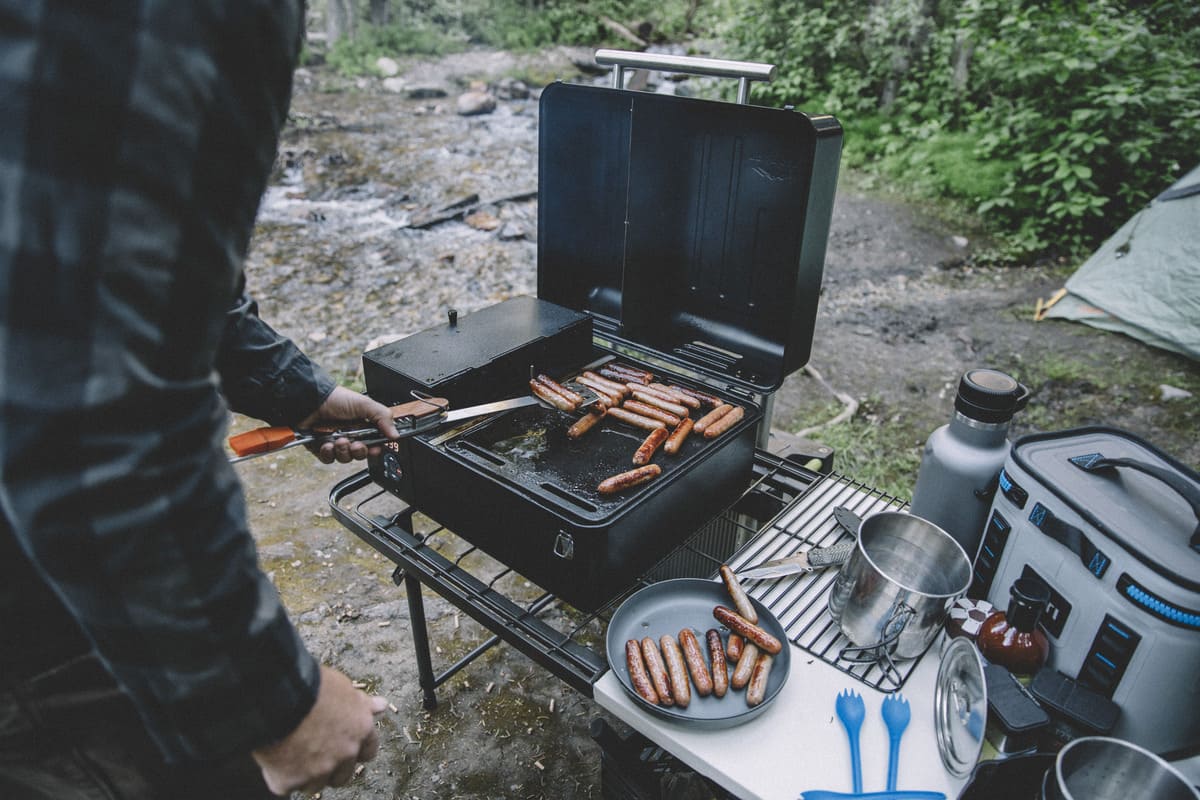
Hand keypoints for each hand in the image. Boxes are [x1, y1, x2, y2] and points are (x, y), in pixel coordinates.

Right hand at [253, 665, 388, 794]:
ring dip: (305, 774)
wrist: (277, 698)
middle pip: (343, 775)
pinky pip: (286, 786)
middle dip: (331, 767)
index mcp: (361, 730)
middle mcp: (345, 754)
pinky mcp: (290, 782)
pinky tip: (274, 756)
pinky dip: (279, 775)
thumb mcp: (342, 687)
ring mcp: (318, 771)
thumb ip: (362, 703)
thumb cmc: (310, 686)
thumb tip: (382, 705)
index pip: (368, 752)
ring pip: (315, 784)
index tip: (343, 745)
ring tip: (290, 750)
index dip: (355, 750)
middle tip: (313, 750)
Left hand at [299, 386, 398, 462]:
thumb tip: (395, 434)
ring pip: (345, 458)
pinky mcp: (322, 448)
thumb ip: (383, 417)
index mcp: (364, 425)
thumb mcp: (365, 404)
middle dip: (359, 451)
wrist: (309, 401)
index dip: (375, 448)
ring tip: (338, 440)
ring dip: (343, 451)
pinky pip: (329, 459)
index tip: (374, 448)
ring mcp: (336, 442)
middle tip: (355, 444)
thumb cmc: (336, 399)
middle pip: (361, 454)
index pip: (375, 443)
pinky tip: (327, 444)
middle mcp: (351, 435)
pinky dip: (329, 453)